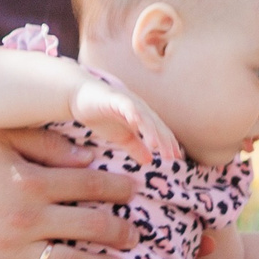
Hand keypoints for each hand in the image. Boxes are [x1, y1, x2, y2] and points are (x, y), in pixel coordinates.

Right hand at [0, 125, 137, 258]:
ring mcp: (10, 250)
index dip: (120, 189)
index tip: (136, 192)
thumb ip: (44, 142)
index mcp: (31, 180)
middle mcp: (27, 217)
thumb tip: (87, 157)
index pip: (91, 186)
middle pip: (91, 227)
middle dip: (121, 232)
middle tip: (136, 236)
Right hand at [68, 76, 182, 165]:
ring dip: (151, 130)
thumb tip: (148, 161)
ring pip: (144, 117)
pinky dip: (133, 112)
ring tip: (156, 145)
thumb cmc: (102, 115)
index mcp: (143, 118)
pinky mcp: (114, 97)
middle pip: (156, 125)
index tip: (177, 158)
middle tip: (172, 157)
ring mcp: (128, 102)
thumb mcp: (121, 136)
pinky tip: (137, 122)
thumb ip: (135, 146)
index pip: (159, 132)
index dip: (169, 143)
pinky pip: (126, 105)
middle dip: (165, 141)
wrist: (80, 97)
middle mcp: (139, 108)